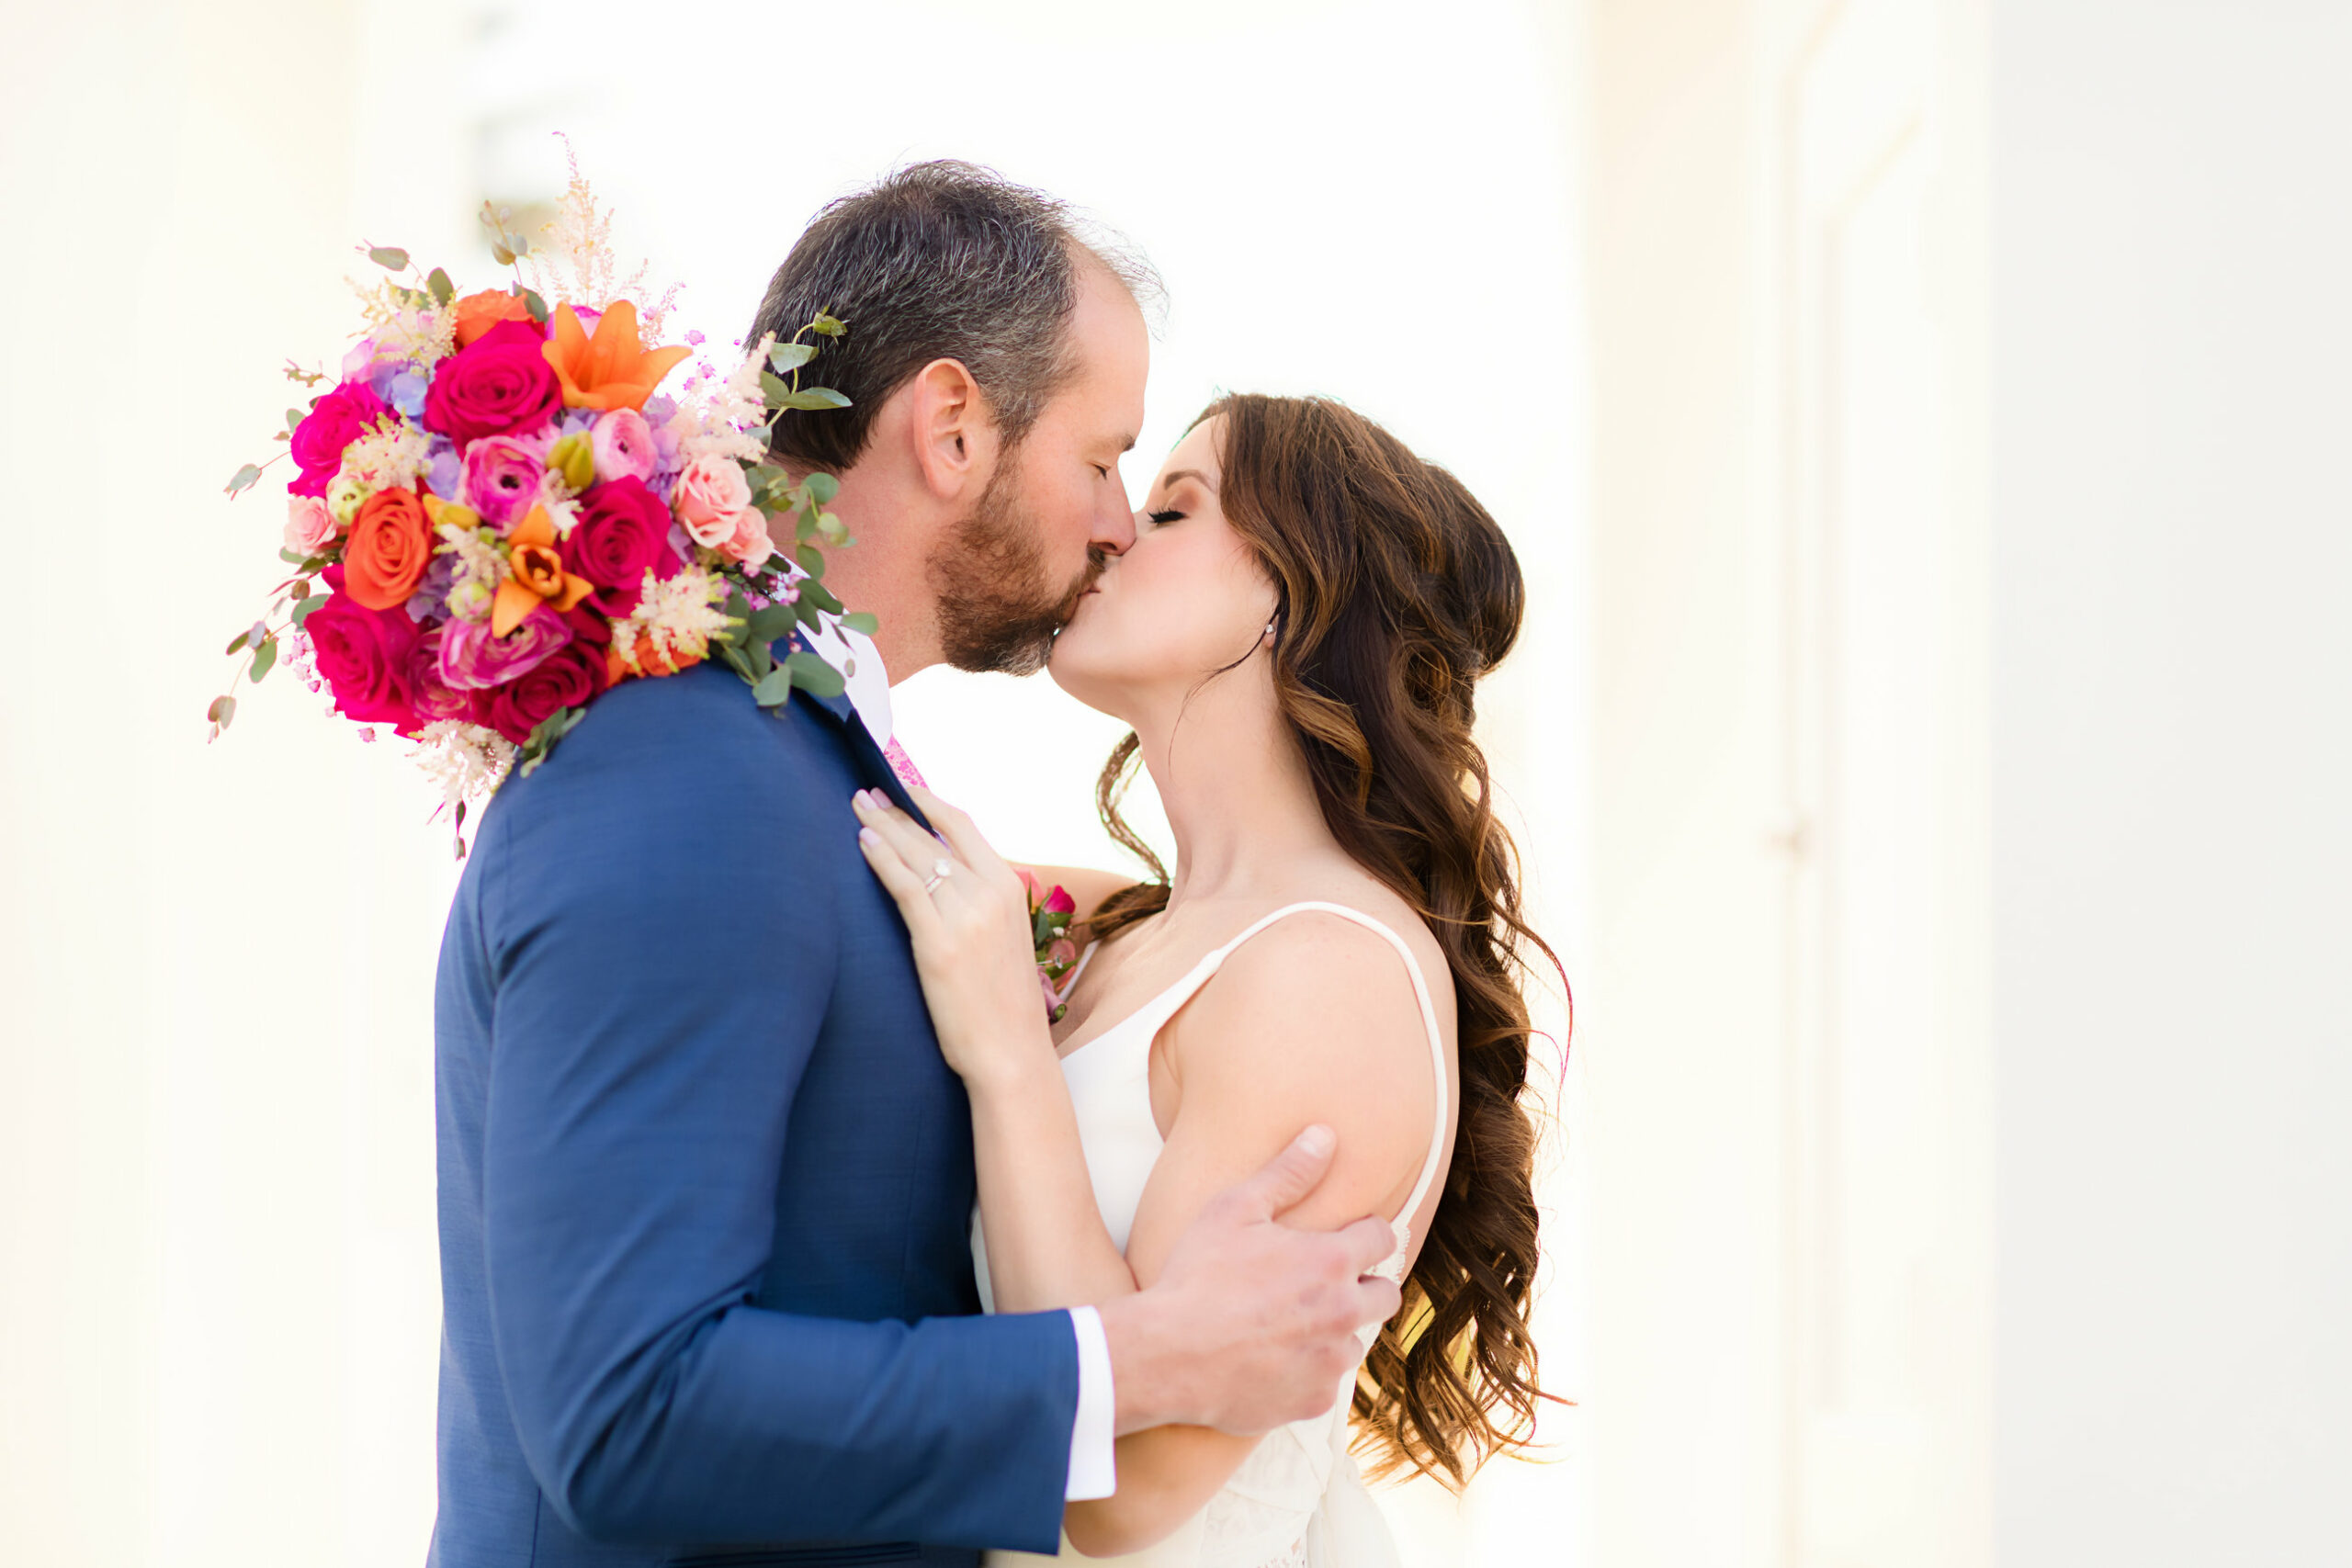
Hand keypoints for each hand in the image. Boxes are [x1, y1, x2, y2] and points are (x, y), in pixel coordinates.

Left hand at [853, 787, 1057, 1085]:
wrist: (1012, 1051)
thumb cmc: (1004, 1003)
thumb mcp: (1006, 938)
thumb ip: (982, 904)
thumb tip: (946, 878)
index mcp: (1010, 887)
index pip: (964, 827)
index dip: (929, 803)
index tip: (903, 788)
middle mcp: (990, 893)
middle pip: (933, 837)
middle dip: (896, 810)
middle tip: (865, 793)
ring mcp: (965, 916)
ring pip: (917, 856)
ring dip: (882, 827)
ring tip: (857, 808)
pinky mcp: (938, 943)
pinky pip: (905, 887)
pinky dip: (882, 860)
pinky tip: (863, 843)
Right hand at [1097, 1126, 1405, 1436]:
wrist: (1165, 1355)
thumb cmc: (1196, 1276)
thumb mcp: (1235, 1210)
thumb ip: (1287, 1172)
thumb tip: (1324, 1135)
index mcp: (1332, 1261)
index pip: (1382, 1238)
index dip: (1362, 1235)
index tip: (1341, 1240)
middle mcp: (1344, 1312)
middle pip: (1386, 1294)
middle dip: (1363, 1285)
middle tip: (1319, 1285)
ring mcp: (1331, 1361)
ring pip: (1354, 1340)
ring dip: (1332, 1331)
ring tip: (1284, 1325)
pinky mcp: (1314, 1400)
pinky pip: (1326, 1381)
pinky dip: (1306, 1371)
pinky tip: (1269, 1360)